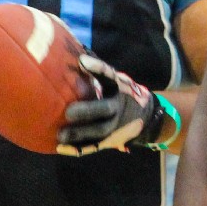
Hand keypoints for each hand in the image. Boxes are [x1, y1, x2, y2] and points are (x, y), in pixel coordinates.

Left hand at [56, 53, 174, 155]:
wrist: (146, 118)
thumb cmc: (123, 94)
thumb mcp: (117, 81)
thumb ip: (99, 72)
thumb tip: (78, 57)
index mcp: (119, 89)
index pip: (109, 76)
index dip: (97, 67)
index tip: (82, 61)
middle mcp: (119, 109)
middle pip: (104, 110)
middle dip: (87, 111)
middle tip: (68, 112)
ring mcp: (115, 127)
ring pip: (98, 132)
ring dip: (80, 134)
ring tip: (60, 136)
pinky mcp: (109, 141)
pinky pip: (93, 146)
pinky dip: (77, 148)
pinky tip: (60, 148)